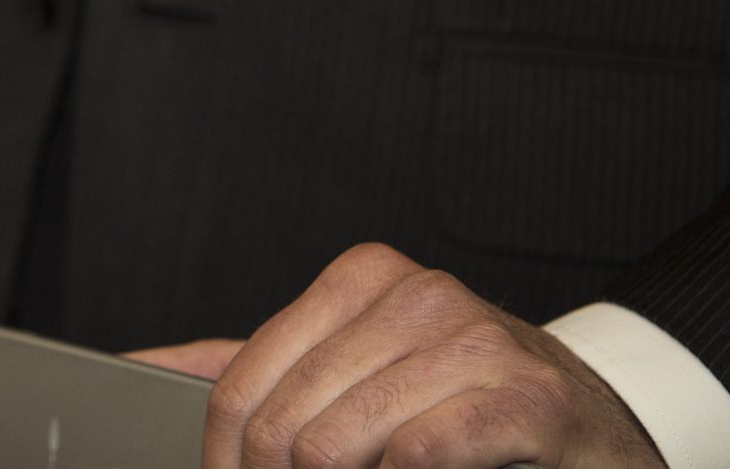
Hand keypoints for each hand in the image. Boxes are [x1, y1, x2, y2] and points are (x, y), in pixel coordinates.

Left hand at [129, 243, 662, 468]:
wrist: (591, 429)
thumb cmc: (461, 407)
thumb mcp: (351, 373)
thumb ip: (252, 367)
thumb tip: (138, 368)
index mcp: (362, 279)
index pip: (240, 384)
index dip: (224, 463)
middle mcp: (418, 295)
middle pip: (284, 425)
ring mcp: (476, 340)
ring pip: (339, 444)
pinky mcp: (528, 399)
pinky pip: (419, 453)